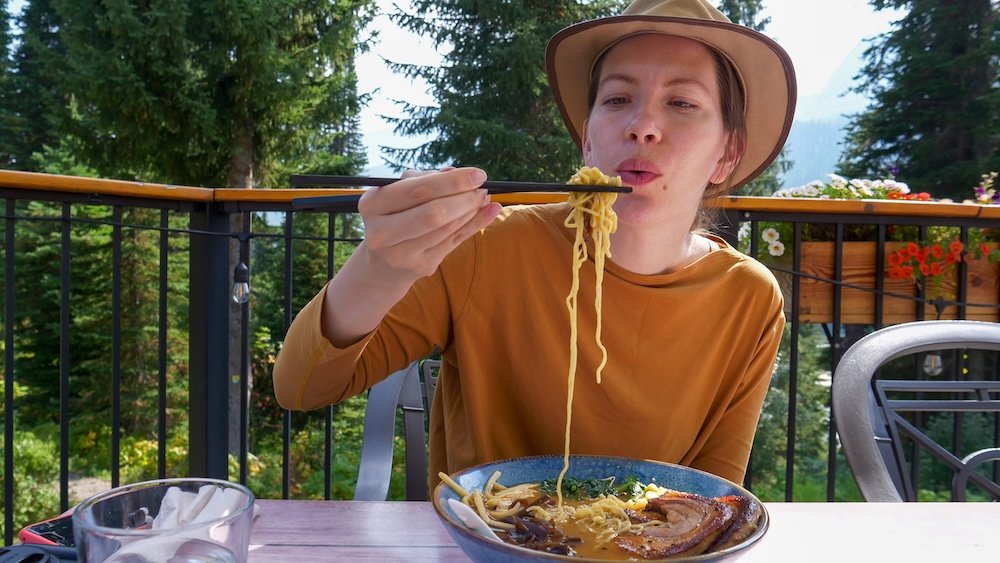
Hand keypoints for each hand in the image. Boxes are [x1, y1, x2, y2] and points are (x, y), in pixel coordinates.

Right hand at [356, 167, 501, 281]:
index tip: (476, 173)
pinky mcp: (421, 267)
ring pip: (445, 229)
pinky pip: (454, 242)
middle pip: (432, 213)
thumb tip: (454, 173)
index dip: (450, 181)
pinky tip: (491, 210)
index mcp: (372, 205)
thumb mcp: (397, 196)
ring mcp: (401, 254)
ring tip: (484, 196)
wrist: (382, 264)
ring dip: (470, 210)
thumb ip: (424, 181)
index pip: (415, 190)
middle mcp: (381, 233)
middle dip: (463, 197)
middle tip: (482, 186)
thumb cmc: (394, 217)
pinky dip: (475, 224)